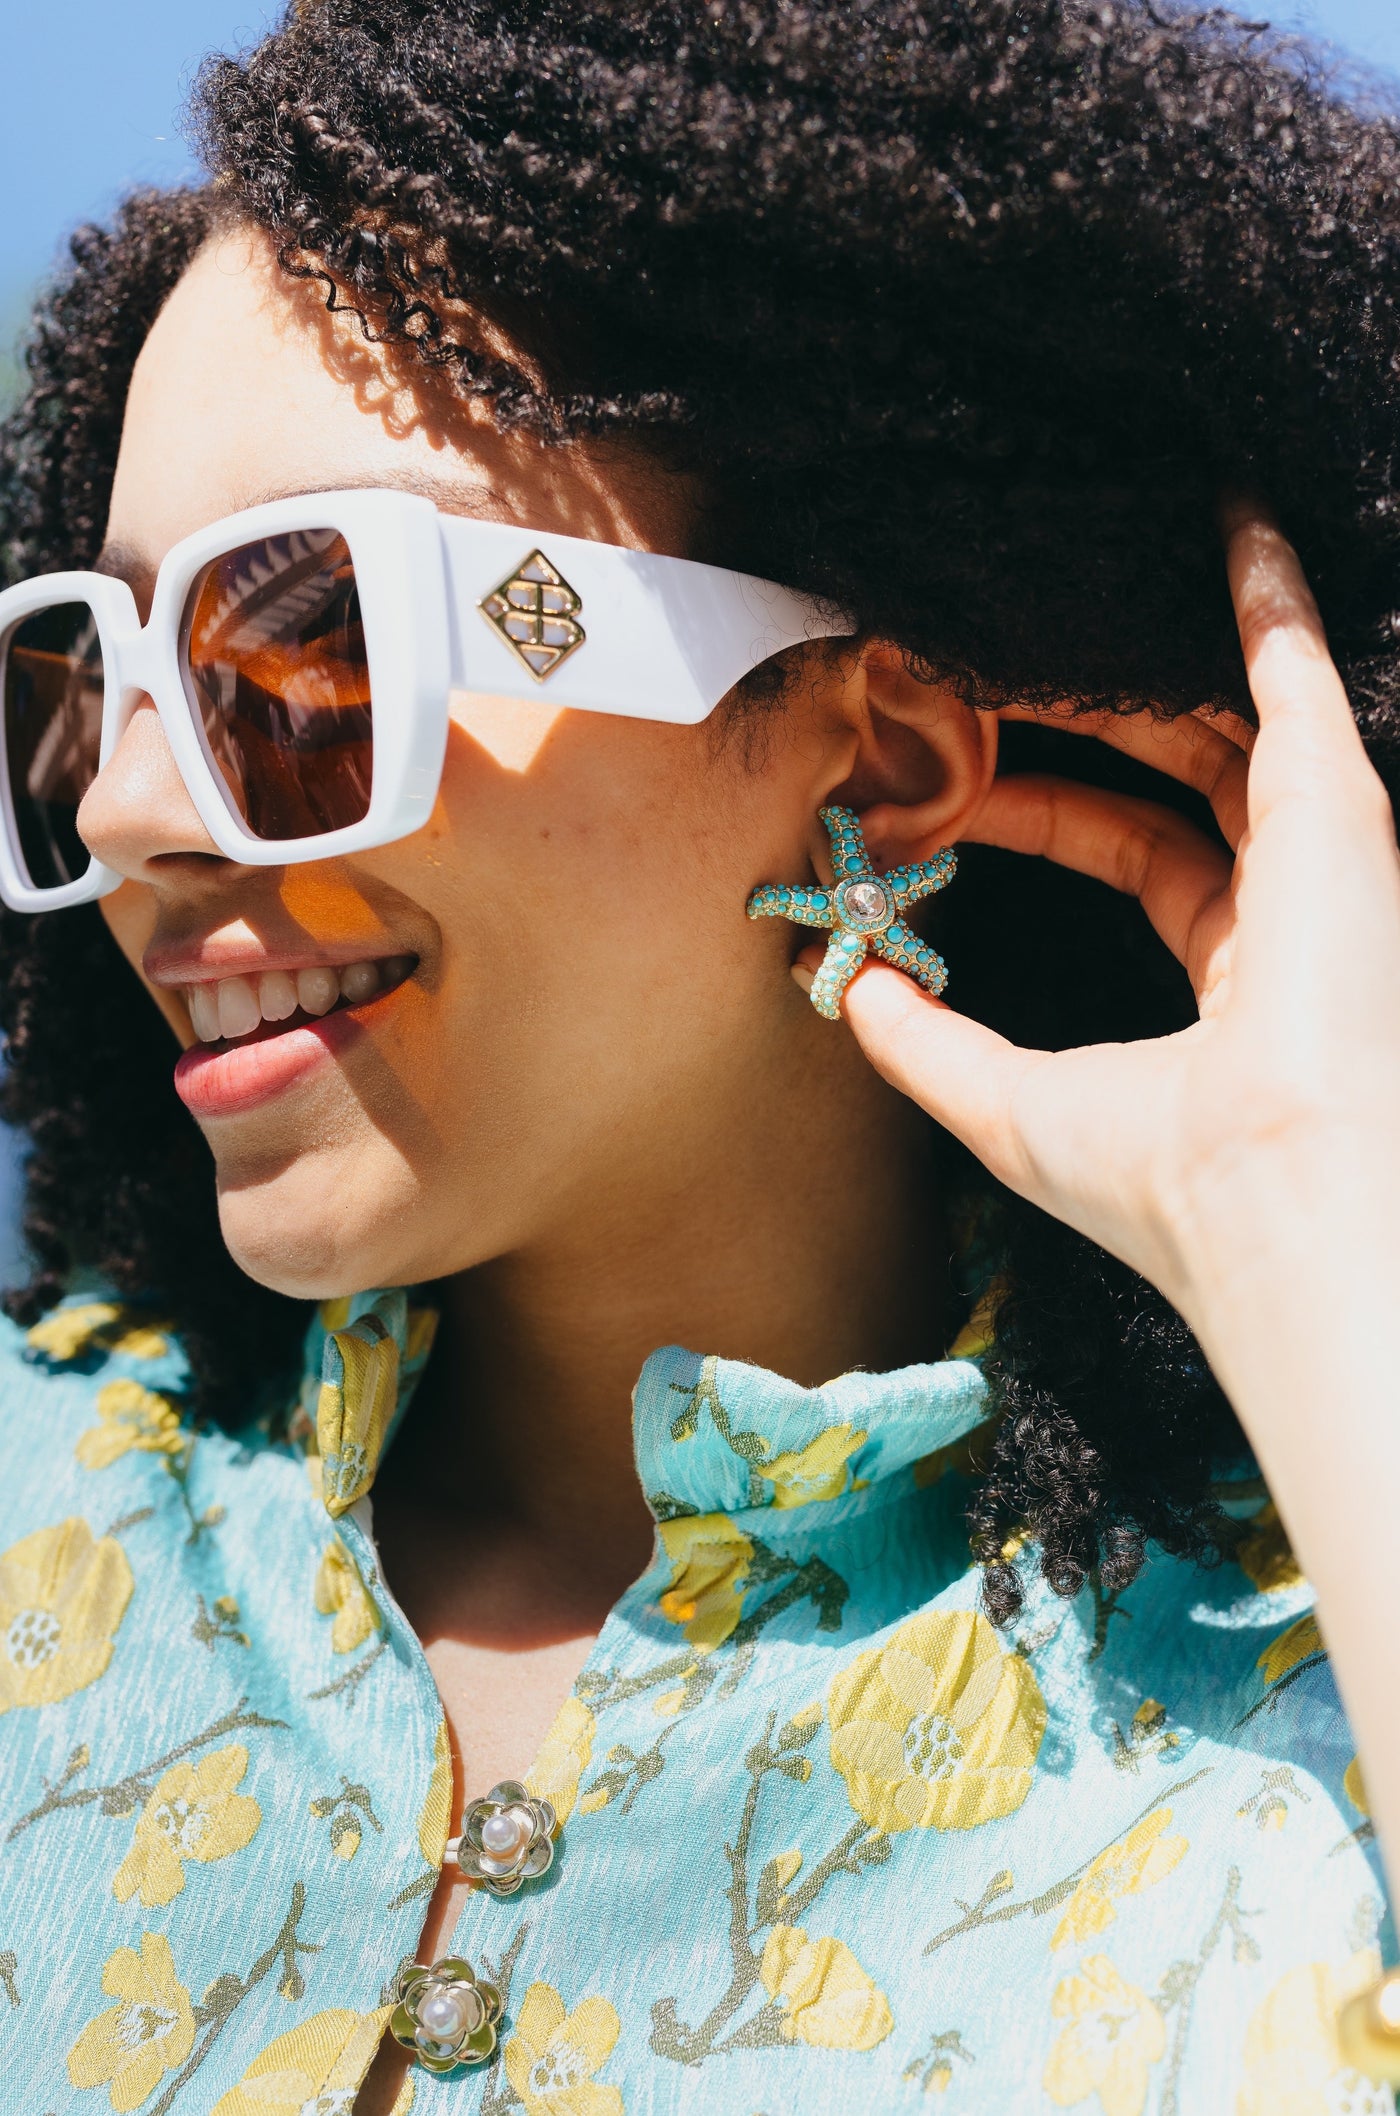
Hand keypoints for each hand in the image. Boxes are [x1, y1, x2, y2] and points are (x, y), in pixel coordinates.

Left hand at [837, 507, 1399, 1357]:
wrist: (1268, 1196)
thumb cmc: (1158, 1176)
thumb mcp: (1002, 1104)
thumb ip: (919, 1043)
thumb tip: (842, 981)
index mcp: (1231, 970)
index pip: (1130, 847)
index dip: (1038, 805)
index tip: (949, 780)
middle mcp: (1288, 899)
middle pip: (1178, 767)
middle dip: (1082, 713)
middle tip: (981, 670)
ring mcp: (1322, 845)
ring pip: (1228, 710)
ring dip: (1147, 648)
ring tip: (1063, 583)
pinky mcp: (1340, 799)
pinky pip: (1295, 667)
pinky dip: (1266, 592)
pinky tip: (1230, 522)